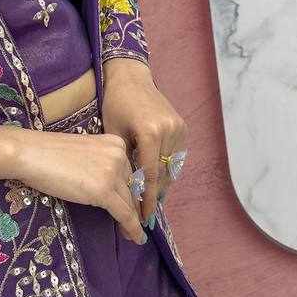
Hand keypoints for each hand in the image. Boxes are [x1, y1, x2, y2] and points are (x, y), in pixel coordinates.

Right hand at [10, 127, 147, 245]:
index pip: (130, 172)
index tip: (135, 205)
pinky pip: (124, 214)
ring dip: (133, 220)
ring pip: (129, 202)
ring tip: (133, 234)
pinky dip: (132, 228)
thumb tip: (108, 186)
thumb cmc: (47, 153)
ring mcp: (113, 172)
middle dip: (134, 206)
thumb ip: (100, 164)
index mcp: (115, 142)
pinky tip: (135, 238)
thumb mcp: (84, 153)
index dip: (133, 192)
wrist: (30, 153)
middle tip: (135, 223)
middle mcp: (119, 155)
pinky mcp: (104, 191)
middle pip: (132, 187)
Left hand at [101, 61, 186, 224]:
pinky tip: (159, 181)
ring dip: (163, 184)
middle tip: (146, 215)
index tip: (144, 218)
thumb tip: (127, 192)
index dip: (147, 200)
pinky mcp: (183, 127)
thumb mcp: (114, 134)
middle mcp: (169, 130)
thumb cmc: (115, 104)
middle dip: (155, 196)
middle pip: (164, 174)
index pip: (151, 176)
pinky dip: (168, 169)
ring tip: (152, 202)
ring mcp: (179, 128)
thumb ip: (123, 161)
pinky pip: (177, 156)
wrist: (131, 78)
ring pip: (172, 167)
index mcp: (150, 133)